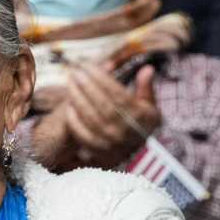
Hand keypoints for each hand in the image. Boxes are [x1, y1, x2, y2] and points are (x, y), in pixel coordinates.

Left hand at [34, 62, 161, 171]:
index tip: (88, 66)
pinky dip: (74, 119)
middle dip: (87, 86)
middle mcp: (126, 130)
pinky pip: (83, 134)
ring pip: (91, 117)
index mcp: (140, 116)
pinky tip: (69, 105)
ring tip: (70, 83)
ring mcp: (111, 142)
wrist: (136, 152)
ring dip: (78, 99)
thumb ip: (147, 87)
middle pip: (103, 104)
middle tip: (75, 72)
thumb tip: (148, 68)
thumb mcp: (150, 106)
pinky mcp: (98, 150)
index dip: (102, 79)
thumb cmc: (140, 122)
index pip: (118, 94)